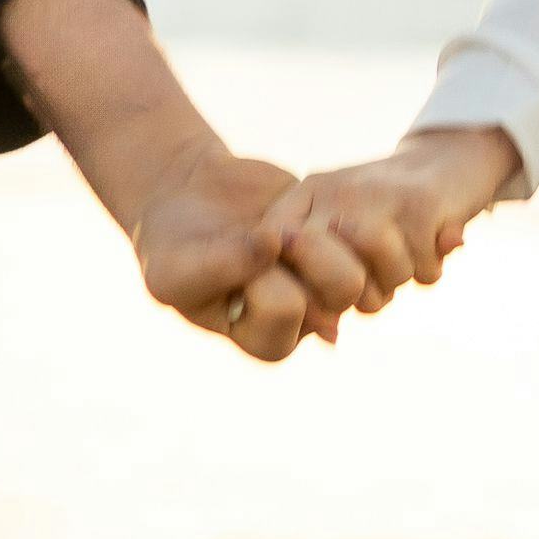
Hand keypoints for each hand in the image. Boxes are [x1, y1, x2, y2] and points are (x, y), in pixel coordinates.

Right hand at [133, 141, 372, 361]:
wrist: (187, 198)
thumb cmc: (172, 247)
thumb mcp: (172, 269)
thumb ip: (215, 268)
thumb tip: (274, 245)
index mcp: (265, 340)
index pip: (286, 308)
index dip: (257, 271)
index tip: (224, 256)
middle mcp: (306, 320)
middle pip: (338, 292)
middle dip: (301, 249)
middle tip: (267, 231)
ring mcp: (326, 280)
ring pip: (360, 264)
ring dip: (324, 232)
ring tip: (289, 223)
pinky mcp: (339, 241)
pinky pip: (366, 234)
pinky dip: (335, 212)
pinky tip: (302, 208)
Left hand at [268, 128, 521, 296]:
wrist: (446, 158)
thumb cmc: (383, 210)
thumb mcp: (339, 231)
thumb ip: (320, 280)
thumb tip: (329, 338)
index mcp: (303, 198)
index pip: (280, 263)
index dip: (306, 300)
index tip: (328, 315)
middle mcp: (334, 194)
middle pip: (335, 284)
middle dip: (358, 297)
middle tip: (374, 282)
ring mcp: (376, 196)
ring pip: (382, 283)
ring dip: (397, 281)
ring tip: (403, 256)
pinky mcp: (421, 204)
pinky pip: (420, 273)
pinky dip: (431, 269)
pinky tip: (433, 241)